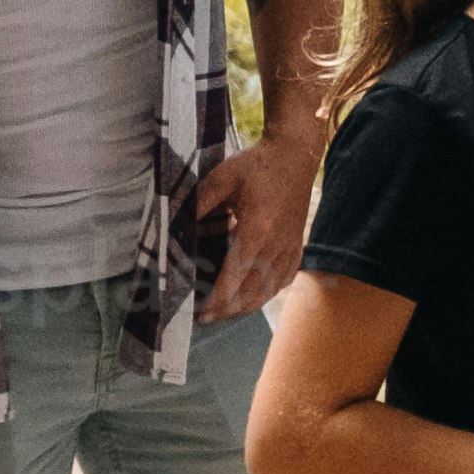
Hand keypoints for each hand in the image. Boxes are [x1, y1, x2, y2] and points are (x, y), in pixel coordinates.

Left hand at [193, 127, 319, 320]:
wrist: (295, 155)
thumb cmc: (257, 165)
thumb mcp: (221, 178)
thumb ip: (198, 204)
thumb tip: (176, 228)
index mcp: (256, 231)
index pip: (234, 278)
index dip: (217, 301)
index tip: (200, 313)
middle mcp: (276, 246)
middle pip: (251, 293)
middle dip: (228, 310)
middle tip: (205, 317)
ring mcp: (290, 248)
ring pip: (268, 291)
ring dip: (246, 306)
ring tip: (225, 312)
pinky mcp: (297, 246)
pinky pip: (283, 280)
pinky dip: (267, 293)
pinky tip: (253, 295)